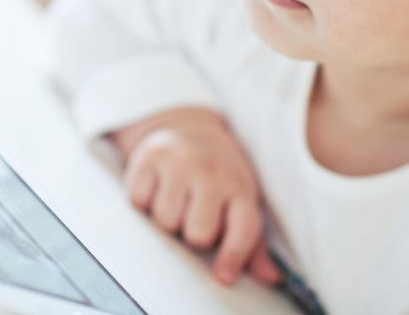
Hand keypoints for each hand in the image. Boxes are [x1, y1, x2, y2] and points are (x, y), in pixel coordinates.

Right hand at [111, 107, 281, 285]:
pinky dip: (143, 202)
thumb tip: (271, 277)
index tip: (223, 276)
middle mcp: (212, 172)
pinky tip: (157, 188)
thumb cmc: (219, 176)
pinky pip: (138, 201)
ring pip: (165, 221)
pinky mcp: (150, 156)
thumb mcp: (241, 202)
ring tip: (177, 201)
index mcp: (240, 188)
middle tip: (195, 217)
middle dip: (193, 235)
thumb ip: (253, 244)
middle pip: (198, 233)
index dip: (234, 255)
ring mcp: (180, 161)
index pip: (244, 227)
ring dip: (167, 220)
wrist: (191, 130)